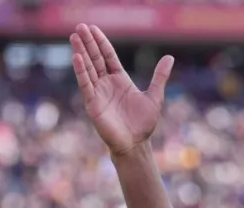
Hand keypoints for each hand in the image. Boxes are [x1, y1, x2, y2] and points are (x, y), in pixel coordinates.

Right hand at [69, 23, 172, 155]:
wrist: (136, 144)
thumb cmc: (143, 123)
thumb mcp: (154, 96)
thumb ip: (159, 76)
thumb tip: (169, 57)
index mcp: (120, 79)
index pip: (108, 56)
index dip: (101, 42)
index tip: (93, 28)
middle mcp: (106, 83)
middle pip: (95, 58)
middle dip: (88, 42)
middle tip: (80, 26)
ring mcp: (98, 92)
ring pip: (88, 68)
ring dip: (81, 52)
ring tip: (74, 36)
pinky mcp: (92, 103)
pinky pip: (86, 84)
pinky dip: (81, 71)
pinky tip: (77, 57)